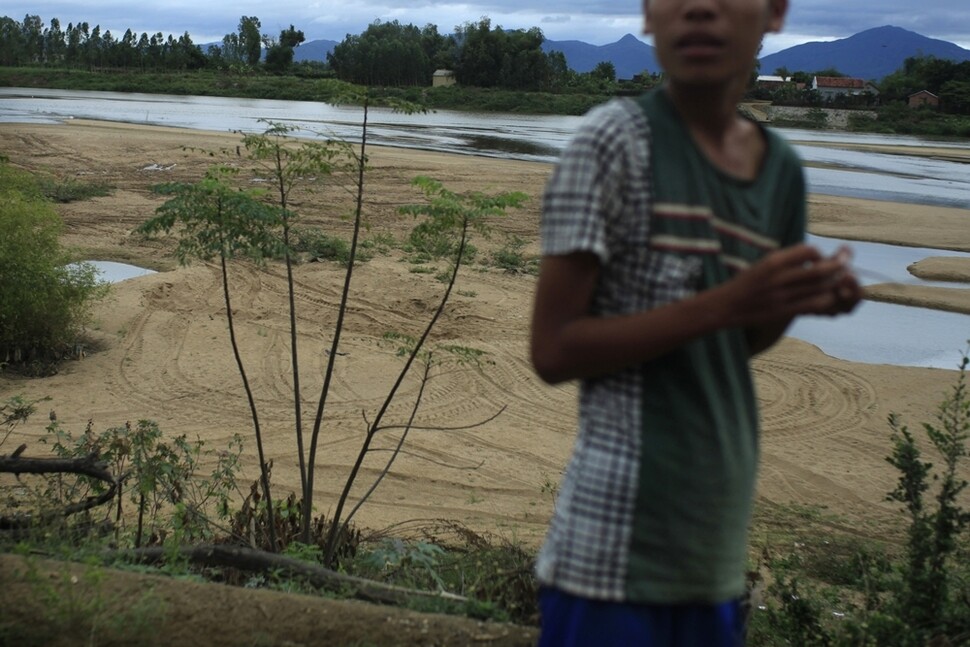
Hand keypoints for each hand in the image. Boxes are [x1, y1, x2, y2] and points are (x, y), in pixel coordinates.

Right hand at [723, 243, 860, 325]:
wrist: (726, 305)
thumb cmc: (747, 282)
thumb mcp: (764, 263)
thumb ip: (788, 259)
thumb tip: (815, 254)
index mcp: (774, 260)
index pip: (809, 250)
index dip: (819, 253)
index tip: (819, 258)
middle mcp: (779, 276)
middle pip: (821, 269)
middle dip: (838, 266)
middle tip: (844, 265)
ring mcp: (782, 295)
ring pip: (821, 287)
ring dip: (834, 283)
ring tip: (836, 281)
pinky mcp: (784, 310)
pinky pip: (814, 304)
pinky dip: (825, 298)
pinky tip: (825, 296)